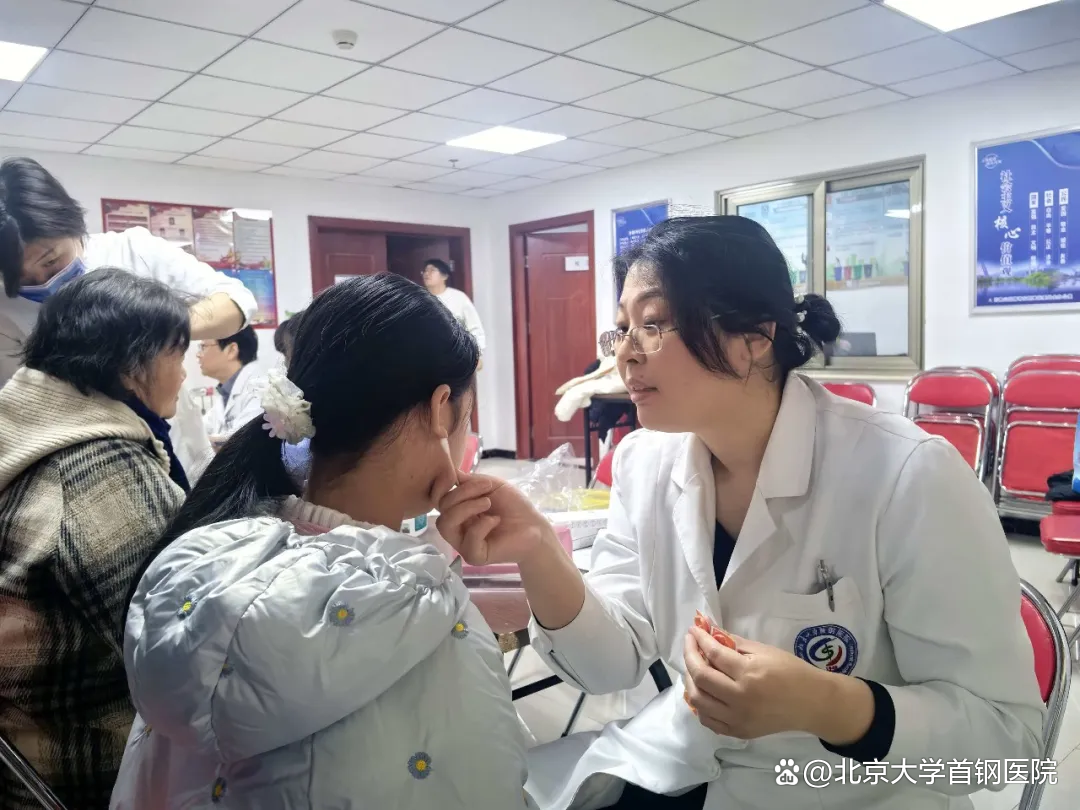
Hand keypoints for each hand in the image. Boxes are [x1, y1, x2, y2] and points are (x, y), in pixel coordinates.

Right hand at [436, 473, 554, 565]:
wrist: (534, 525)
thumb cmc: (514, 505)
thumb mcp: (492, 485)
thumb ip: (470, 481)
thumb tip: (451, 472)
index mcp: (459, 510)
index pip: (441, 498)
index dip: (448, 486)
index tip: (467, 479)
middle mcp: (457, 527)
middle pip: (442, 509)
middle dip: (462, 494)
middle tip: (486, 490)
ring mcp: (464, 543)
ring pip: (445, 525)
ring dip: (466, 508)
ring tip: (488, 503)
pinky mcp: (475, 556)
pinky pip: (468, 541)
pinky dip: (481, 526)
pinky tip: (495, 520)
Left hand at [683, 627, 869, 741]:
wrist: (812, 703)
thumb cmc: (791, 672)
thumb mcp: (764, 650)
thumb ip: (734, 643)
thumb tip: (710, 631)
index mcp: (749, 674)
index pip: (714, 654)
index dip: (700, 640)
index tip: (693, 630)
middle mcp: (740, 698)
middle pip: (700, 678)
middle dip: (689, 656)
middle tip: (690, 644)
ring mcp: (738, 719)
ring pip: (699, 701)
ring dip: (690, 681)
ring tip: (693, 667)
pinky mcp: (739, 732)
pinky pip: (709, 721)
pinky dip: (700, 705)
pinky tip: (702, 691)